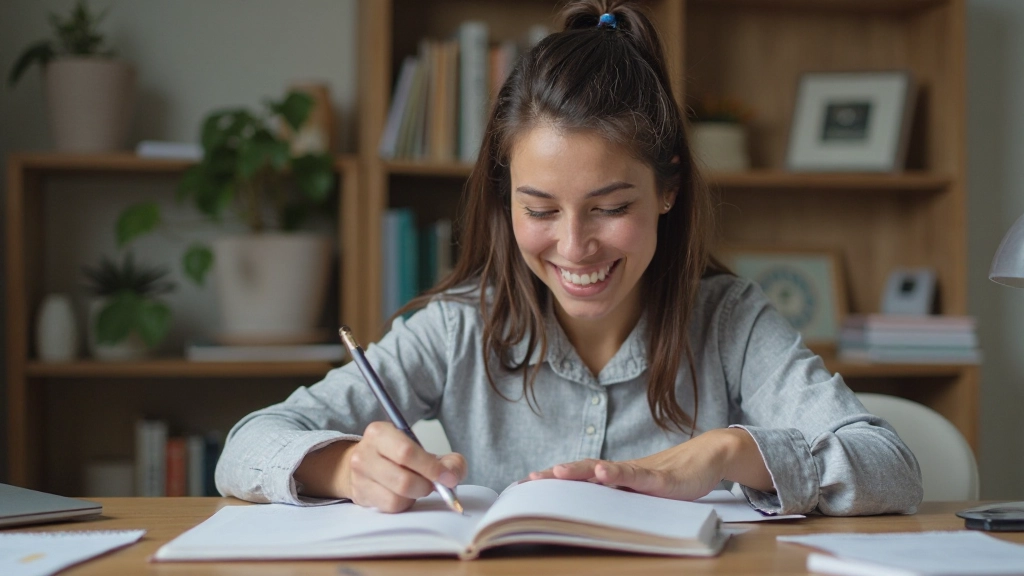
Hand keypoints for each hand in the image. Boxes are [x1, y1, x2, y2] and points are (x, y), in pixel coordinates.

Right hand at [294, 421, 466, 512]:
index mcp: (380, 432)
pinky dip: (405, 503)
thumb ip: (447, 460)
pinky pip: (390, 507)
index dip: (431, 468)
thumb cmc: (397, 455)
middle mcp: (364, 453)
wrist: (365, 463)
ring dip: (415, 495)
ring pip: (397, 496)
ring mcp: (359, 476)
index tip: (447, 478)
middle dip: (426, 485)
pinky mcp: (360, 495)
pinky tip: (404, 494)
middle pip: (403, 479)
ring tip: (417, 486)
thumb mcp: (422, 448)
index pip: (407, 452)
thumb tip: (452, 476)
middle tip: (434, 484)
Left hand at [525, 428, 771, 500]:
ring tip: (558, 472)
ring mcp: (642, 472)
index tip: (522, 486)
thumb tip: (587, 513)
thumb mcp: (640, 493)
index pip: (578, 478)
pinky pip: (639, 477)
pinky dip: (620, 475)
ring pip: (606, 471)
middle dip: (556, 476)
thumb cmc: (670, 477)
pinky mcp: (662, 479)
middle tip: (530, 481)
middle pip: (584, 471)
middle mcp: (623, 471)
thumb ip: (617, 499)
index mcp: (615, 477)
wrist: (706, 458)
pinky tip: (605, 473)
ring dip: (580, 471)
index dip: (552, 481)